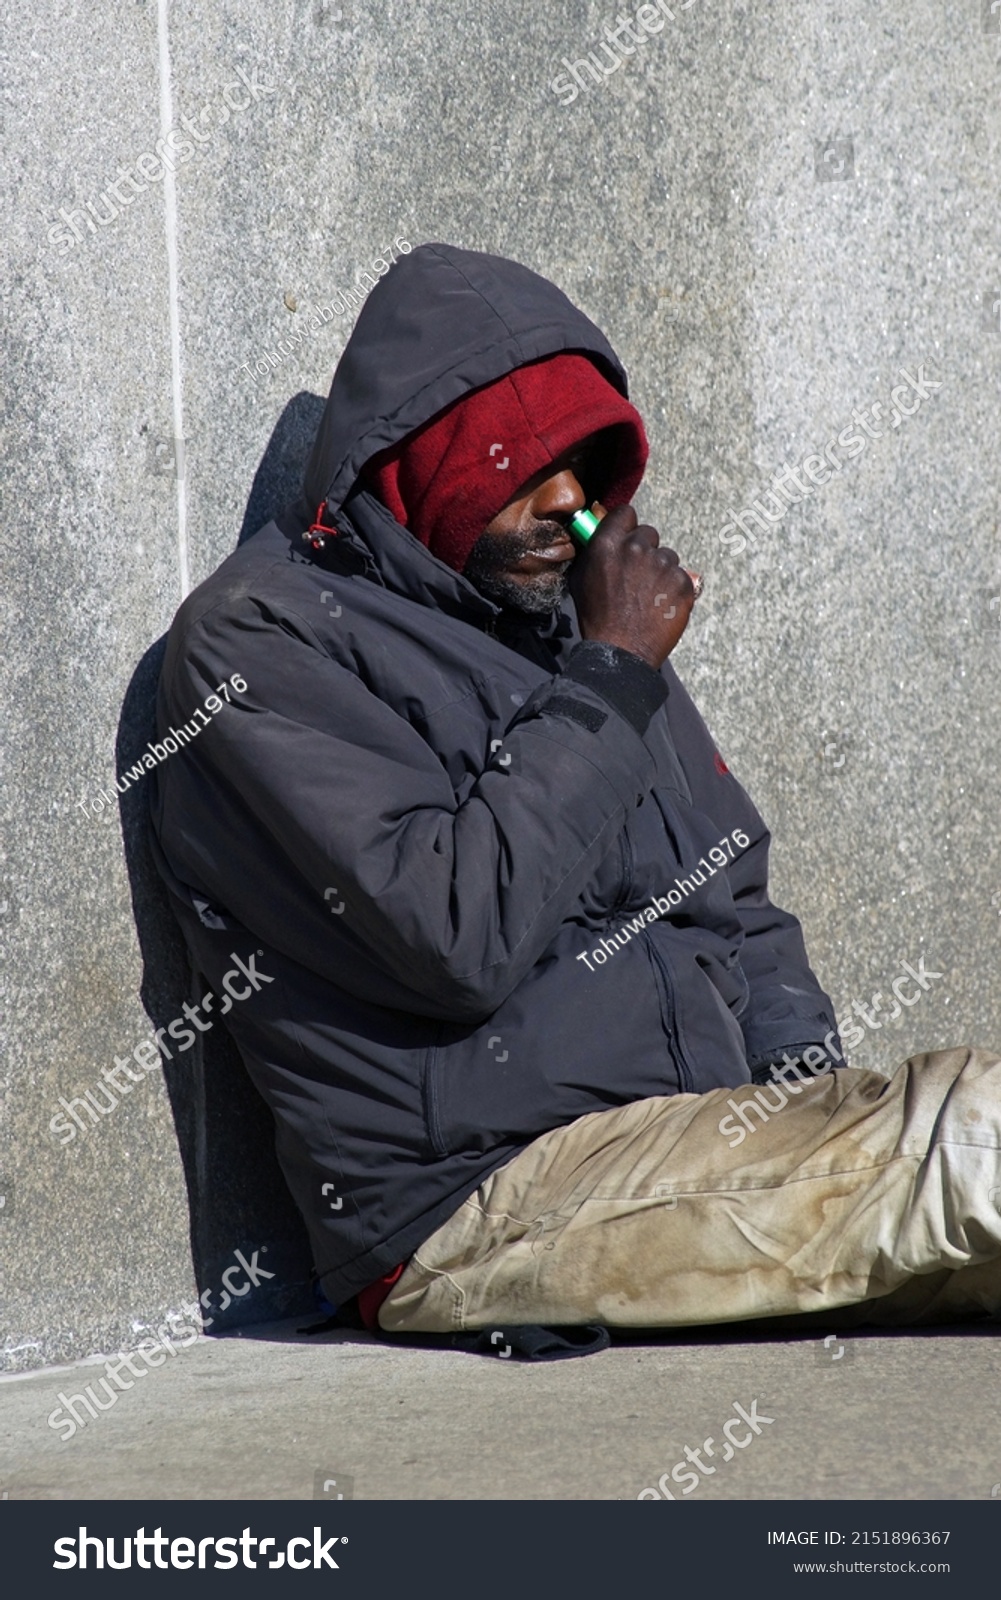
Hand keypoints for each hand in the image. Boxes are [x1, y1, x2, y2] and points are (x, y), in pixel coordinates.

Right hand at [569, 505, 696, 669]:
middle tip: (637, 576)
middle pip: (648, 533)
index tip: (626, 538)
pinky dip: (674, 589)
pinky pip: (681, 576)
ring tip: (648, 597)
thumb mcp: (580, 579)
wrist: (621, 652)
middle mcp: (637, 549)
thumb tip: (597, 533)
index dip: (626, 526)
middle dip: (644, 550)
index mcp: (608, 544)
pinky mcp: (683, 582)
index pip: (626, 513)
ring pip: (667, 556)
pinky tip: (660, 606)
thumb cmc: (597, 618)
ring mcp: (663, 565)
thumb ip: (592, 552)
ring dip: (660, 571)